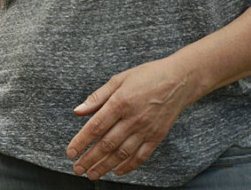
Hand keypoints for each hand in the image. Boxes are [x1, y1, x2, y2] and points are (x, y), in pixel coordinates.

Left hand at [67, 57, 196, 179]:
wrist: (179, 80)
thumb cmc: (148, 76)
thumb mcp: (120, 79)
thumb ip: (98, 97)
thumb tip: (78, 111)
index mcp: (121, 101)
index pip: (96, 126)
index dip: (81, 141)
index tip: (70, 152)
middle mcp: (133, 118)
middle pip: (107, 144)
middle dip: (89, 159)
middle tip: (77, 169)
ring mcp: (146, 129)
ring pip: (122, 153)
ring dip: (105, 166)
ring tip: (92, 174)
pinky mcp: (157, 136)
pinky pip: (141, 156)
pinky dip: (128, 166)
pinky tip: (117, 171)